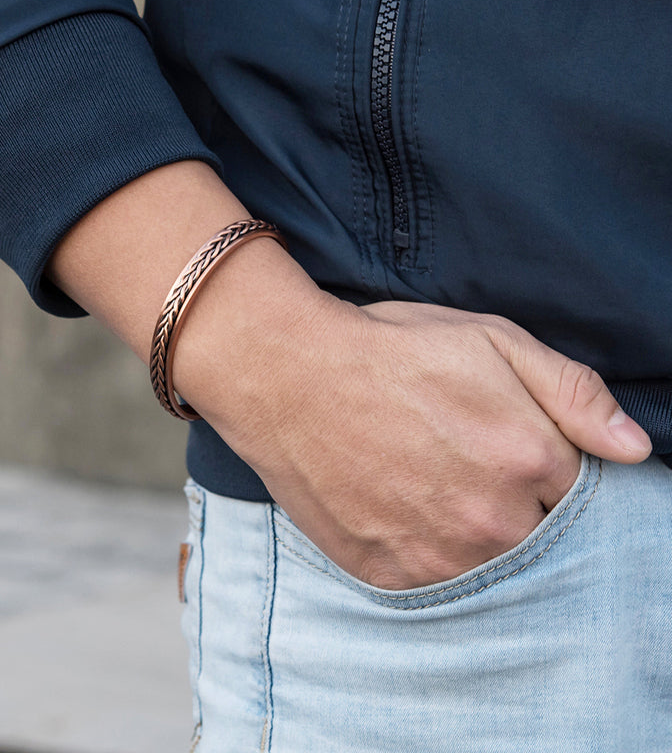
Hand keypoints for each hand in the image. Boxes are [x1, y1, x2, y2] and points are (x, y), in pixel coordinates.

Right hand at [186, 292, 650, 590]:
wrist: (289, 376)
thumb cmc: (389, 351)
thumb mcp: (491, 340)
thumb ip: (572, 392)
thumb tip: (634, 448)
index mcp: (530, 458)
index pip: (581, 496)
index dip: (547, 472)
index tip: (510, 452)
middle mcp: (493, 521)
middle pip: (538, 539)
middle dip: (515, 506)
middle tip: (461, 464)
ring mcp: (439, 556)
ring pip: (489, 565)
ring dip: (473, 536)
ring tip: (429, 484)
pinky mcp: (390, 574)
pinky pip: (435, 582)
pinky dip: (428, 552)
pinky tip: (401, 506)